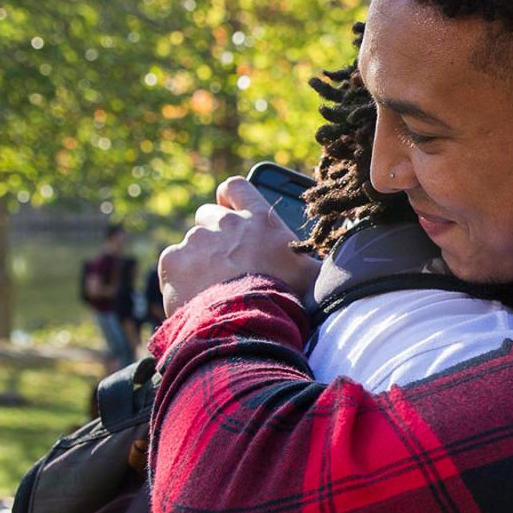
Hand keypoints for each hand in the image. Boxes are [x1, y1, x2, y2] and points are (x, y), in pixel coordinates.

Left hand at [159, 177, 319, 314]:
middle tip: (225, 266)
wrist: (249, 325)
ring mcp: (195, 241)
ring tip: (211, 290)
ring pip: (191, 245)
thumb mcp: (312, 276)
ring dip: (197, 261)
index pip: (235, 188)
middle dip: (214, 237)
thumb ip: (315, 260)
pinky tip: (195, 297)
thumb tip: (340, 259)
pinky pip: (173, 264)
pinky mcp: (173, 262)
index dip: (230, 199)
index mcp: (258, 219)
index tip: (230, 214)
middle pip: (208, 217)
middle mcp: (224, 223)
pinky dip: (180, 279)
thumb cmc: (287, 300)